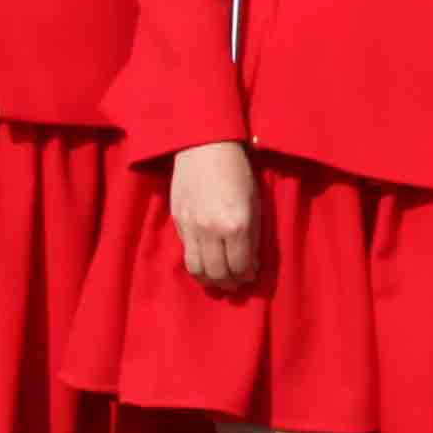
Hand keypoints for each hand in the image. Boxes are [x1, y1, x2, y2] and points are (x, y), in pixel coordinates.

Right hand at [170, 138, 265, 294]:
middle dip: (228, 284)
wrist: (203, 147)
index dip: (245, 276)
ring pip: (196, 269)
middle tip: (234, 285)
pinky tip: (205, 260)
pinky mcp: (177, 222)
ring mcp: (191, 227)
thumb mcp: (255, 203)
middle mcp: (212, 231)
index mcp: (237, 225)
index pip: (239, 266)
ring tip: (217, 279)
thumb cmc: (237, 171)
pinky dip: (196, 262)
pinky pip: (186, 252)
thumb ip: (254, 237)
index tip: (249, 277)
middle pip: (217, 273)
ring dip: (208, 279)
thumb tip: (251, 266)